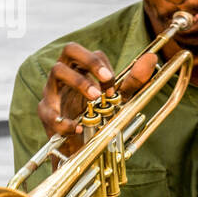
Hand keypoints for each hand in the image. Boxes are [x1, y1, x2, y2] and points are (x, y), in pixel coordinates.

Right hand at [37, 43, 157, 156]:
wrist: (82, 146)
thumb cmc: (98, 114)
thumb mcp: (120, 98)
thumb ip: (134, 80)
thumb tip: (152, 58)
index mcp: (84, 69)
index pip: (92, 53)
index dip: (105, 65)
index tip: (114, 86)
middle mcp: (67, 74)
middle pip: (70, 50)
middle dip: (89, 61)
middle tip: (106, 80)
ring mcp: (53, 90)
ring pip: (56, 71)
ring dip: (78, 82)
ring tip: (95, 98)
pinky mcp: (45, 112)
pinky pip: (48, 111)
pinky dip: (64, 120)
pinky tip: (79, 128)